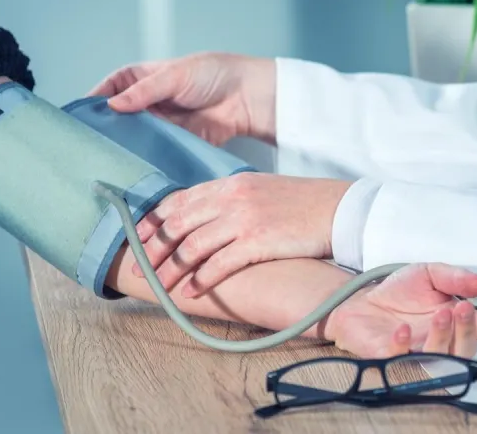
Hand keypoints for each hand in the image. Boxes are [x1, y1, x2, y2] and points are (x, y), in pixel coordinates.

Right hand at [88, 52, 276, 144]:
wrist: (246, 97)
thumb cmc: (213, 75)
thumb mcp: (175, 76)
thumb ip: (144, 92)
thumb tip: (113, 105)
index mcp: (143, 79)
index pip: (111, 88)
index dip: (96, 100)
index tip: (80, 116)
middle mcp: (149, 102)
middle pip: (120, 117)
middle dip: (107, 128)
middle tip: (88, 143)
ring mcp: (162, 124)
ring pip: (135, 137)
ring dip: (125, 146)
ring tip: (106, 158)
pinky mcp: (175, 143)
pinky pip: (156, 151)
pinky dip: (146, 158)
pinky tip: (134, 167)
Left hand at [130, 172, 351, 295]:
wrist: (337, 209)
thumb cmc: (301, 203)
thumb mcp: (260, 189)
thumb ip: (230, 199)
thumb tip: (203, 218)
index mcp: (229, 184)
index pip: (179, 200)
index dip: (154, 221)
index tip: (138, 238)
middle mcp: (231, 198)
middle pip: (178, 225)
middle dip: (153, 249)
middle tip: (140, 268)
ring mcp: (243, 219)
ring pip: (192, 247)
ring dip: (171, 270)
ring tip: (159, 287)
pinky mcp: (258, 241)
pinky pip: (219, 264)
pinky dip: (200, 280)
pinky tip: (190, 292)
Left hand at [324, 263, 476, 358]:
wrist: (362, 301)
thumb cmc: (400, 292)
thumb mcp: (428, 274)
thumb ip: (454, 277)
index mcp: (457, 323)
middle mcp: (443, 343)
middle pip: (467, 349)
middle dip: (468, 330)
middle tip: (461, 307)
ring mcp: (418, 354)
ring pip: (441, 361)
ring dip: (443, 338)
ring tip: (439, 314)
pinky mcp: (392, 360)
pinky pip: (402, 362)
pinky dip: (403, 347)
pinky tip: (401, 329)